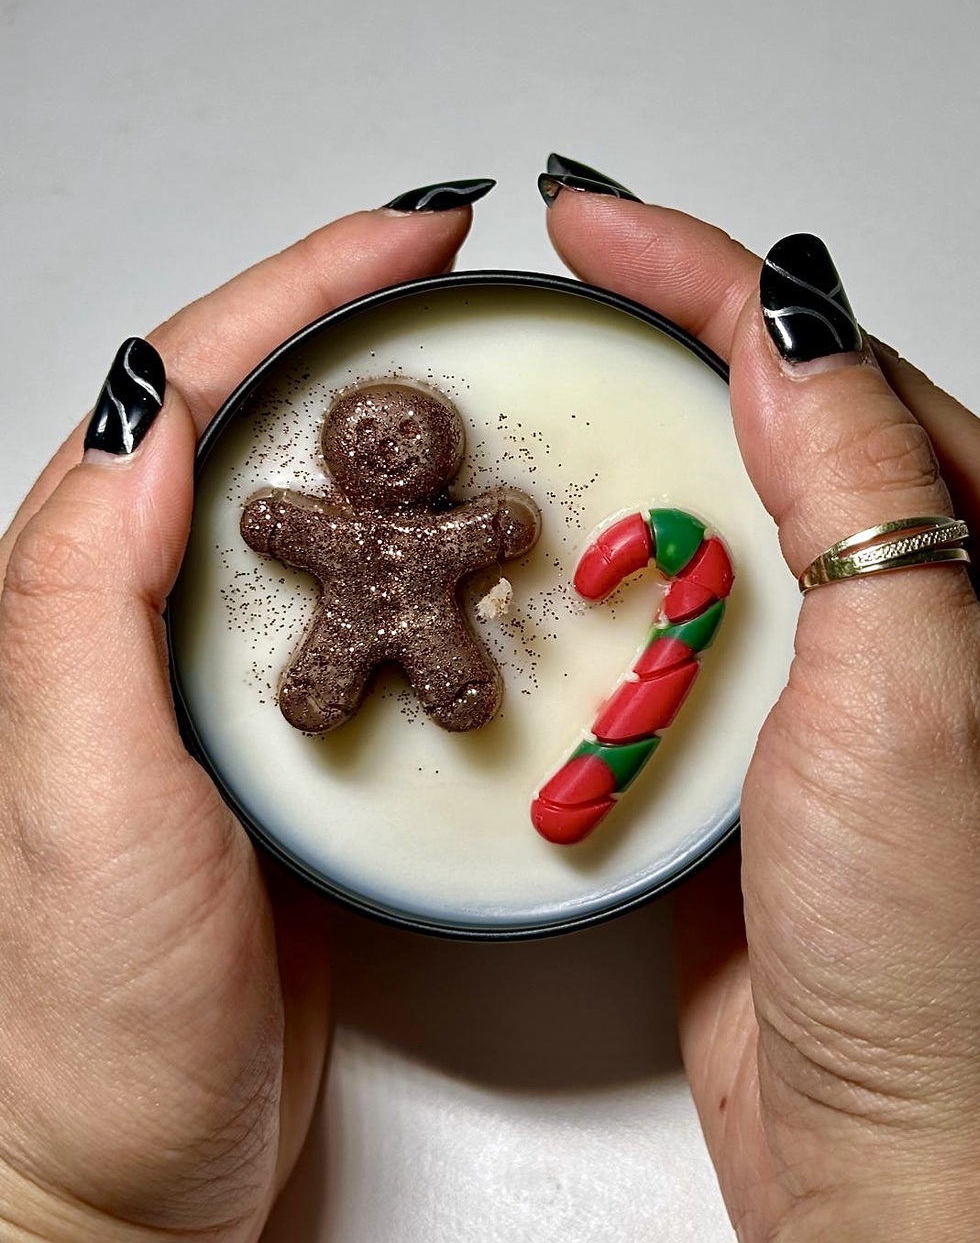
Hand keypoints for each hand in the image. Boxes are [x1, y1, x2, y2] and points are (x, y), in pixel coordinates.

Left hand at [0, 194, 478, 1241]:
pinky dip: (448, 554)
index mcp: (92, 588)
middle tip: (473, 280)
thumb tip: (156, 411)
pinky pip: (389, 605)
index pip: (196, 386)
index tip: (417, 233)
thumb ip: (85, 592)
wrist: (130, 1154)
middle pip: (277, 416)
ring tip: (504, 383)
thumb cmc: (86, 1001)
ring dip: (423, 427)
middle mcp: (165, 611)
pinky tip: (502, 548)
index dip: (307, 287)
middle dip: (373, 322)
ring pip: (345, 505)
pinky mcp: (313, 727)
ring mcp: (250, 668)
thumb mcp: (72, 784)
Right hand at [542, 168, 979, 1239]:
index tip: (593, 223)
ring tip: (543, 401)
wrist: (905, 1183)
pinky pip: (670, 644)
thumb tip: (789, 322)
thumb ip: (856, 494)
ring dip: (625, 472)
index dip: (713, 283)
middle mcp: (932, 619)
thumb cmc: (964, 976)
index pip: (846, 376)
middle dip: (665, 349)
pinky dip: (603, 602)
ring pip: (715, 536)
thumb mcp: (922, 694)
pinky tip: (554, 570)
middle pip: (781, 433)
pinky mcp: (759, 759)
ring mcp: (839, 689)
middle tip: (557, 286)